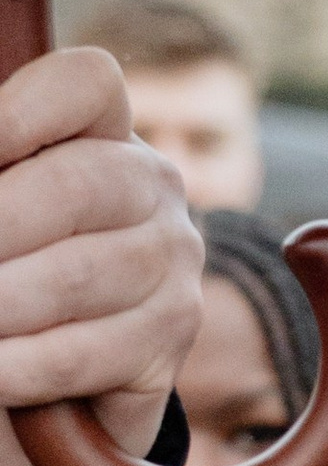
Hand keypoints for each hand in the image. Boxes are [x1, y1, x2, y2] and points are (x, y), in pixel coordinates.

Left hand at [0, 48, 203, 465]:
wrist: (51, 380)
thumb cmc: (8, 271)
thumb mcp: (3, 209)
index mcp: (102, 132)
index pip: (87, 85)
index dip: (23, 109)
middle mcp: (153, 187)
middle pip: (79, 184)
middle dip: (0, 226)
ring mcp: (172, 264)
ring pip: (78, 277)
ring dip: (1, 304)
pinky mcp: (169, 341)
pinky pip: (85, 352)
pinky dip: (19, 366)